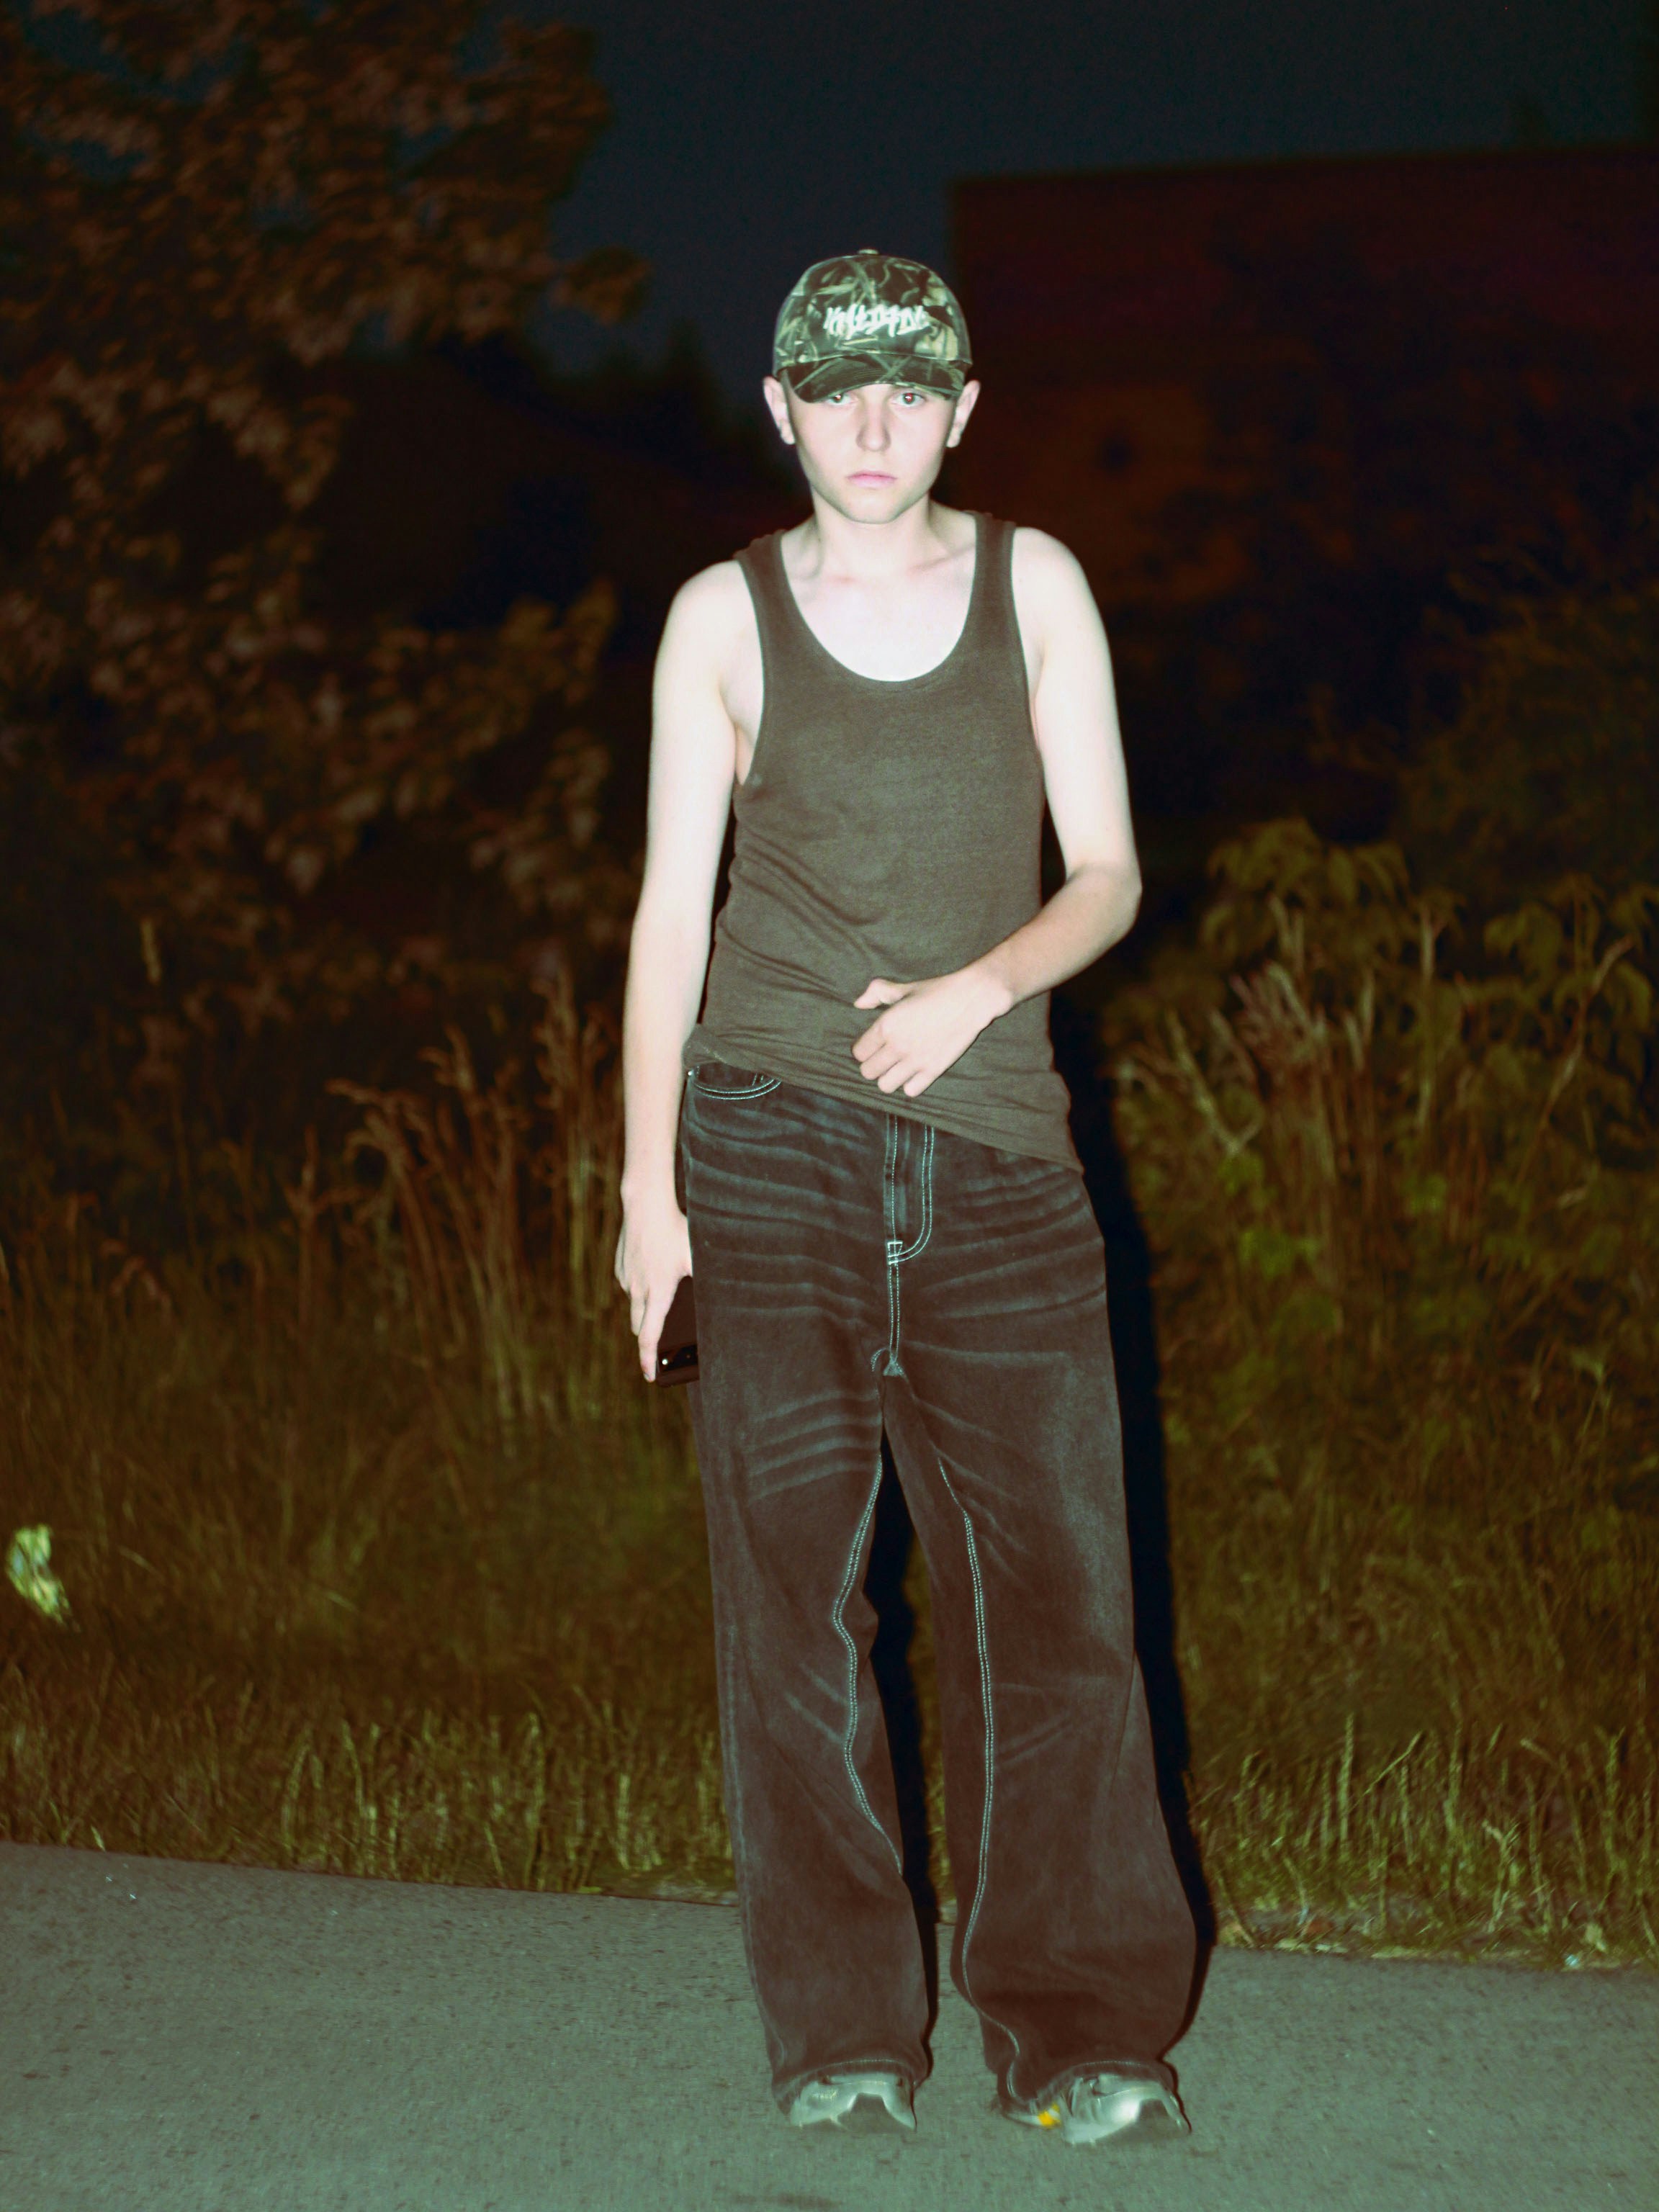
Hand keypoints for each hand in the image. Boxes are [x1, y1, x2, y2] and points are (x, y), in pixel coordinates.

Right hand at [614, 1191, 693, 1382]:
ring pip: (634, 1304)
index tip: (651, 1377)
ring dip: (645, 1307)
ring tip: (664, 1290)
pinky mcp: (620, 1266)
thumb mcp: (696, 1256)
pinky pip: (629, 1285)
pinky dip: (640, 1287)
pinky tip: (654, 1269)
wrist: (645, 1205)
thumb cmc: (675, 1230)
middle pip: (639, 1326)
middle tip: (662, 1339)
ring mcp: (626, 1278)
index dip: (648, 1361)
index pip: (649, 1337)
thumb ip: (705, 1279)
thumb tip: (723, 1296)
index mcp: (657, 1293)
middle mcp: (637, 1290)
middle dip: (648, 1335)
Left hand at [851, 965, 1011, 1096]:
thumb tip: (858, 1004)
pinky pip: (910, 1091)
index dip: (863, 1050)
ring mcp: (915, 1060)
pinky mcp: (933, 1070)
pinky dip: (910, 1084)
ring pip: (885, 1085)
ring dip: (888, 1078)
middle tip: (883, 1059)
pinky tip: (914, 1073)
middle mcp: (897, 1046)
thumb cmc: (936, 991)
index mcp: (885, 1025)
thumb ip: (876, 993)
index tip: (872, 1047)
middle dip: (872, 1066)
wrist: (970, 999)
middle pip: (868, 1072)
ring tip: (896, 1068)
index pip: (859, 1052)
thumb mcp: (903, 988)